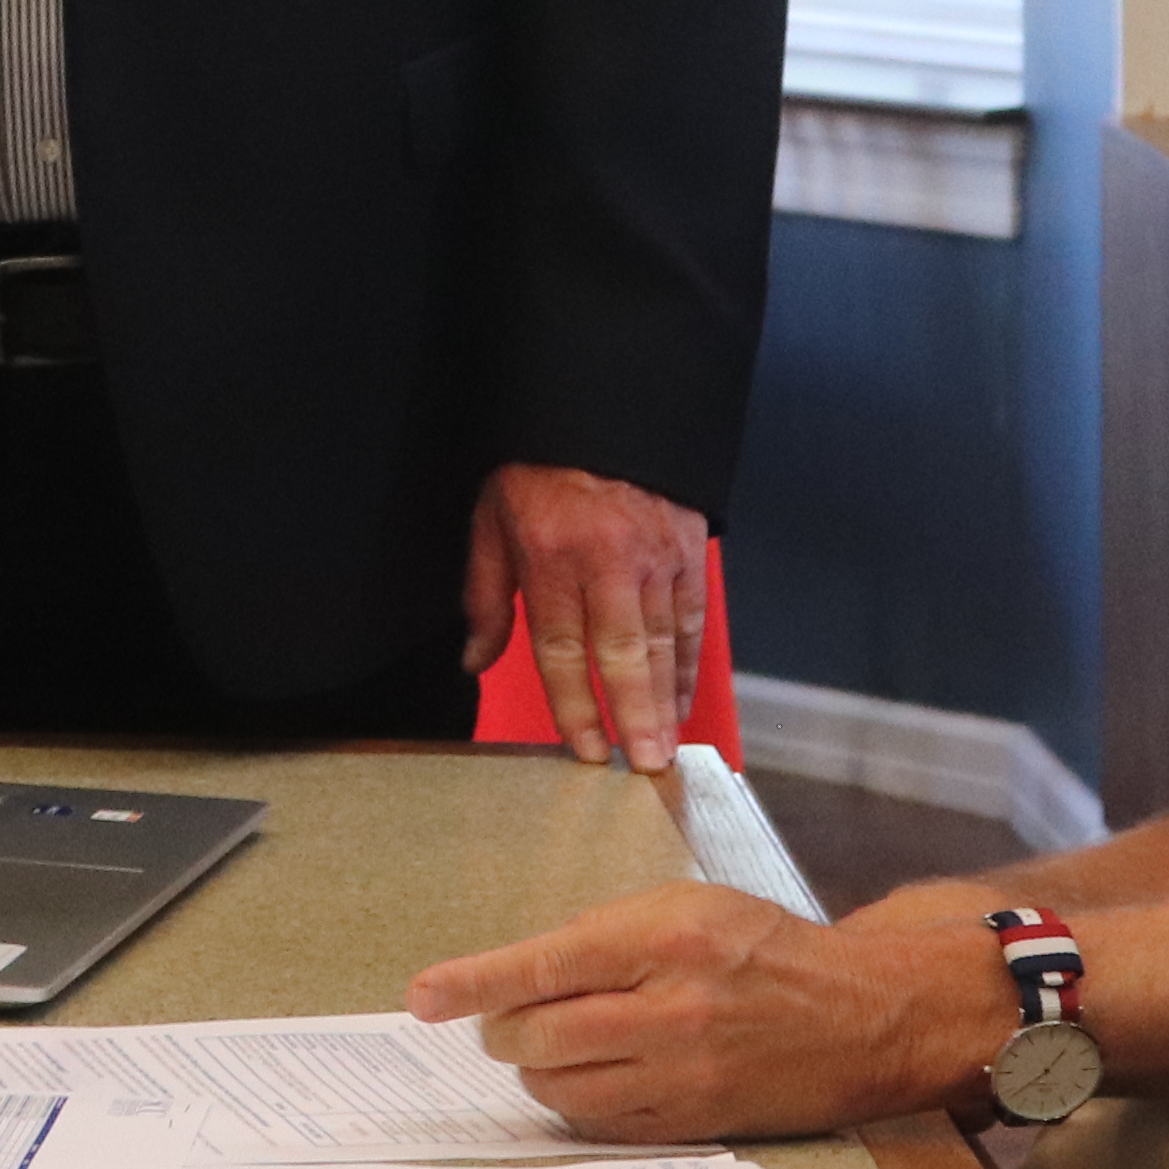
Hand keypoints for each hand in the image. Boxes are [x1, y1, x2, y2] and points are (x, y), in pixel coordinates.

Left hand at [403, 884, 1010, 1142]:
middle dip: (502, 1031)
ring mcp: (684, 1075)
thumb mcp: (686, 905)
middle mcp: (672, 1011)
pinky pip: (600, 1125)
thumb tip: (519, 975)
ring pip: (561, 1088)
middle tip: (504, 1021)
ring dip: (536, 1070)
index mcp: (665, 939)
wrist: (862, 1015)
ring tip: (558, 1044)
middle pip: (539, 1038)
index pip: (544, 965)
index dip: (473, 984)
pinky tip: (595, 1076)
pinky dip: (577, 1102)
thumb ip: (603, 933)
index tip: (423, 998)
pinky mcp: (694, 1123)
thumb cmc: (764, 949)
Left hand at [466, 464, 707, 772]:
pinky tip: (682, 697)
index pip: (561, 647)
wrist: (598, 406)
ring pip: (663, 639)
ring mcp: (655, 553)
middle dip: (634, 714)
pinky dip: (689, 661)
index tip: (586, 748)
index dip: (575, 704)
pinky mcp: (688, 547)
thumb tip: (476, 661)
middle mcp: (607, 557)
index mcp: (551, 553)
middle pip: (622, 651)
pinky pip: (692, 616)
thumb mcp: (491, 519)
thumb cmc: (537, 468)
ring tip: (667, 745)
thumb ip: (486, 595)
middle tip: (647, 762)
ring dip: (666, 698)